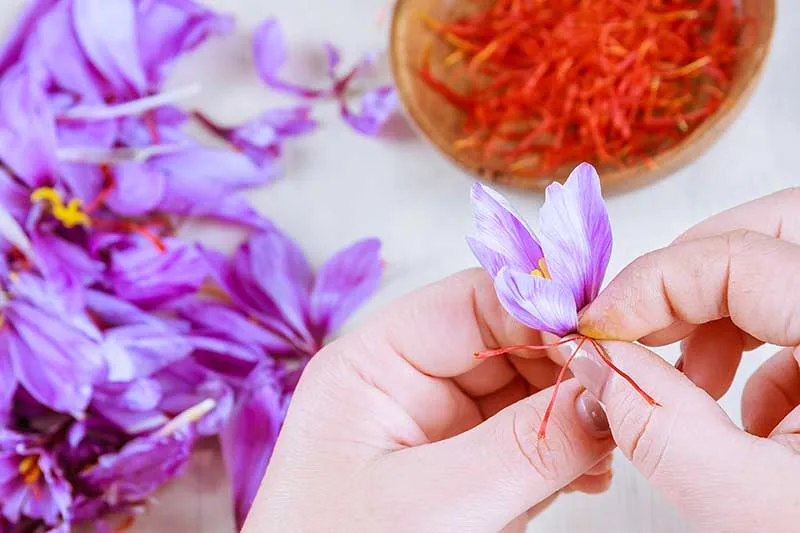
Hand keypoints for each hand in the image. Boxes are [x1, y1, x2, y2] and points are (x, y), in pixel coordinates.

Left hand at [243, 270, 613, 531]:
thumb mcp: (429, 505)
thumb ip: (523, 447)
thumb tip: (604, 394)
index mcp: (372, 365)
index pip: (471, 304)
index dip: (542, 312)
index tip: (602, 342)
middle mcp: (405, 386)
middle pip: (506, 345)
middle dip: (565, 370)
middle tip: (618, 400)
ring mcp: (436, 430)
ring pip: (524, 393)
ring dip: (570, 415)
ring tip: (603, 450)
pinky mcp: (461, 471)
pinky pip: (524, 441)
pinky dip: (562, 454)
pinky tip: (586, 474)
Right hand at [569, 188, 799, 531]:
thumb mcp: (753, 506)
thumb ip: (659, 426)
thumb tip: (595, 363)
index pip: (737, 258)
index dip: (649, 284)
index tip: (596, 329)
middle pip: (773, 231)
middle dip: (688, 276)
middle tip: (640, 331)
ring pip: (783, 270)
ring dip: (718, 320)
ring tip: (693, 389)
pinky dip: (757, 357)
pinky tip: (748, 419)